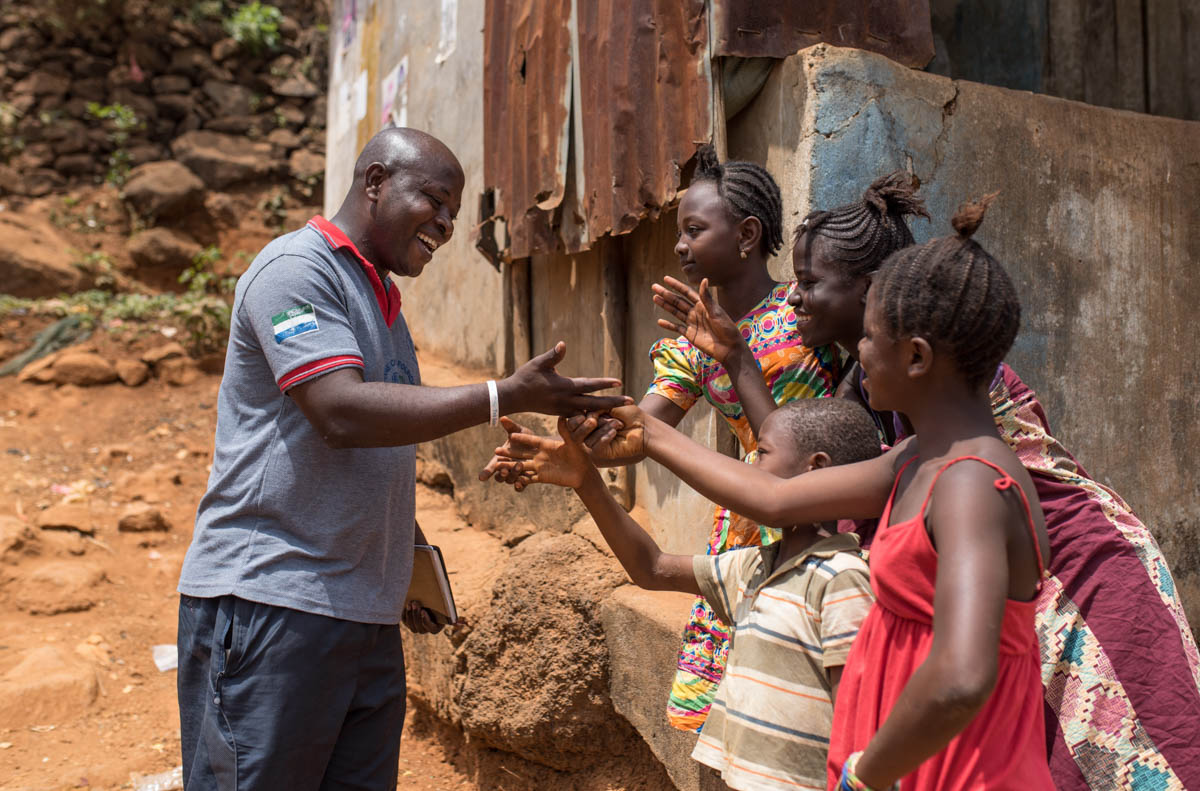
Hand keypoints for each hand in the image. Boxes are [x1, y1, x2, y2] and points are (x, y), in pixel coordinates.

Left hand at [403, 600, 444, 633]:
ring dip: (410, 614)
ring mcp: (416, 628)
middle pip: (420, 627)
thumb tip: (439, 598)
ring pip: (411, 626)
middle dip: (416, 615)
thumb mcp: (438, 606)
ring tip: (410, 603)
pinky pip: (405, 622)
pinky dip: (405, 614)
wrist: (427, 603)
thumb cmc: (436, 604)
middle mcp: (425, 630)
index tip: (423, 611)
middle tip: (415, 603)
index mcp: (436, 628)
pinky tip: (406, 606)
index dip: (426, 620)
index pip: (431, 627)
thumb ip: (437, 606)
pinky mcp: (409, 624)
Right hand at [478, 416, 535, 483]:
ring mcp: (515, 476)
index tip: (481, 477)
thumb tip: (503, 417)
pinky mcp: (525, 480)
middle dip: (501, 473)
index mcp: (500, 459)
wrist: (539, 446)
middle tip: (504, 468)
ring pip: (510, 480)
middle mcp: (506, 469)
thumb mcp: (518, 431)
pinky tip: (520, 484)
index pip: (491, 468)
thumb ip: (510, 426)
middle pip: (500, 476)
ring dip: (512, 475)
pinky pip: (520, 487)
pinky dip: (519, 486)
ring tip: (518, 467)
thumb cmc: (524, 437)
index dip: (486, 472)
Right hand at [494, 417, 594, 487]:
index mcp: (546, 445)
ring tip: (499, 465)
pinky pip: (529, 479)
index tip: (510, 436)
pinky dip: (520, 479)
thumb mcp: (573, 442)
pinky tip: (512, 480)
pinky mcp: (542, 477)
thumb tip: (562, 416)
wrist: (583, 472)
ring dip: (510, 466)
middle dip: (509, 452)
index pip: (531, 440)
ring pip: (521, 466)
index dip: (522, 439)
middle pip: (521, 453)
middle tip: (496, 451)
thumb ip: (566, 431)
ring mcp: (540, 467)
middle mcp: (540, 455)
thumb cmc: (580, 454)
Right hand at [500, 341, 631, 416]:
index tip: (619, 381)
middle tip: (631, 401)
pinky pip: (580, 417)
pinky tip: (601, 417)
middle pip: (595, 402)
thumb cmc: (525, 377)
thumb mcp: (539, 363)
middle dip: (613, 402)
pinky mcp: (560, 414)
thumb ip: (553, 355)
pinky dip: (591, 417)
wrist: (513, 398)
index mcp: (564, 387)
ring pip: (589, 412)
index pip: (589, 385)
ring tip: (620, 413)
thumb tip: (563, 344)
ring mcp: (564, 410)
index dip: (605, 383)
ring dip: (604, 412)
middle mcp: (567, 401)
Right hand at [563, 405, 645, 464]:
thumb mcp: (610, 406)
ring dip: (602, 428)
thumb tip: (584, 418)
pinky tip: (614, 432)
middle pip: (575, 433)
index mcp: (589, 420)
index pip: (573, 421)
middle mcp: (590, 433)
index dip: (575, 418)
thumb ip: (595, 409)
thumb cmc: (629, 414)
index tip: (582, 413)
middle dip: (584, 425)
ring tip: (617, 423)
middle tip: (594, 420)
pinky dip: (604, 438)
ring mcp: (596, 444)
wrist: (644, 426)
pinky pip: (596, 447)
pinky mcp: (604, 453)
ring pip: (587, 439)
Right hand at [652, 276, 745, 362]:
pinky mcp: (691, 335)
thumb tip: (704, 279)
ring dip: (665, 306)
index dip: (676, 285)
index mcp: (703, 305)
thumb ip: (707, 298)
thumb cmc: (727, 329)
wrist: (729, 349)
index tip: (665, 278)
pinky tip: (660, 321)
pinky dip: (668, 325)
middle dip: (666, 294)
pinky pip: (677, 328)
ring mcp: (692, 323)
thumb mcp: (717, 312)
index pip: (686, 292)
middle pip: (678, 301)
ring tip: (655, 298)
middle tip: (654, 287)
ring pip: (676, 312)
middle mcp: (696, 312)